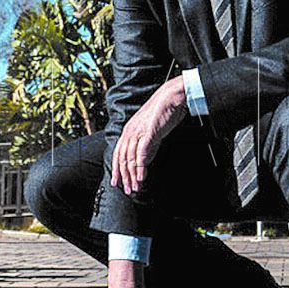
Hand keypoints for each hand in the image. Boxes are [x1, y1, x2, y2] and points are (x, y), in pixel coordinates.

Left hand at [111, 76, 186, 195]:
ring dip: (132, 175)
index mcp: (128, 130)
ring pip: (130, 158)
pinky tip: (141, 177)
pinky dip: (140, 167)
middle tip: (127, 190)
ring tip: (135, 187)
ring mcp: (138, 132)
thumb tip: (144, 163)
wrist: (171, 96)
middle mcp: (130, 131)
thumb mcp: (152, 132)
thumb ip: (148, 147)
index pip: (118, 154)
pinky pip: (141, 153)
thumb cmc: (163, 112)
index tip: (118, 183)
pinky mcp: (148, 132)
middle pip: (122, 158)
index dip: (117, 170)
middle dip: (124, 176)